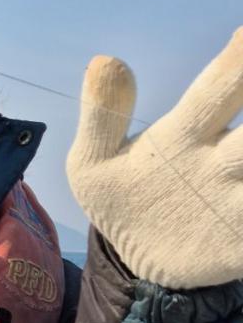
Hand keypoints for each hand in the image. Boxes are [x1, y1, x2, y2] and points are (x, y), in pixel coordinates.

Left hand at [67, 28, 242, 288]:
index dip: (237, 61)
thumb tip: (105, 61)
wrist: (135, 261)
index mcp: (186, 133)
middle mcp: (224, 160)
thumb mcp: (94, 163)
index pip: (217, 88)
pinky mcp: (242, 244)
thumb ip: (101, 117)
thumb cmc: (121, 198)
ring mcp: (237, 200)